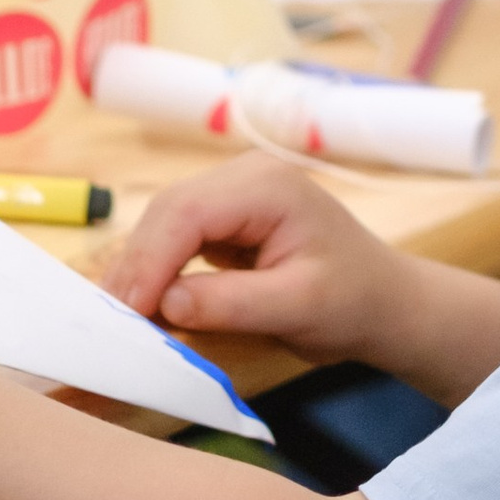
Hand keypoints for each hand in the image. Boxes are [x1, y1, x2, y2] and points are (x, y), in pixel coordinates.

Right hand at [107, 156, 422, 362]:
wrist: (384, 303)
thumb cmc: (354, 302)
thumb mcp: (298, 309)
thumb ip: (231, 303)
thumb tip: (166, 303)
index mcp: (268, 186)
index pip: (188, 213)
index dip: (150, 260)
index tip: (129, 310)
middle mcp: (245, 176)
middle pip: (167, 212)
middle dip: (138, 266)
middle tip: (115, 322)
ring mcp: (233, 194)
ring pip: (163, 224)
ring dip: (141, 270)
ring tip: (124, 319)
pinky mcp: (224, 217)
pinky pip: (175, 238)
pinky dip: (157, 271)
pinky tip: (146, 305)